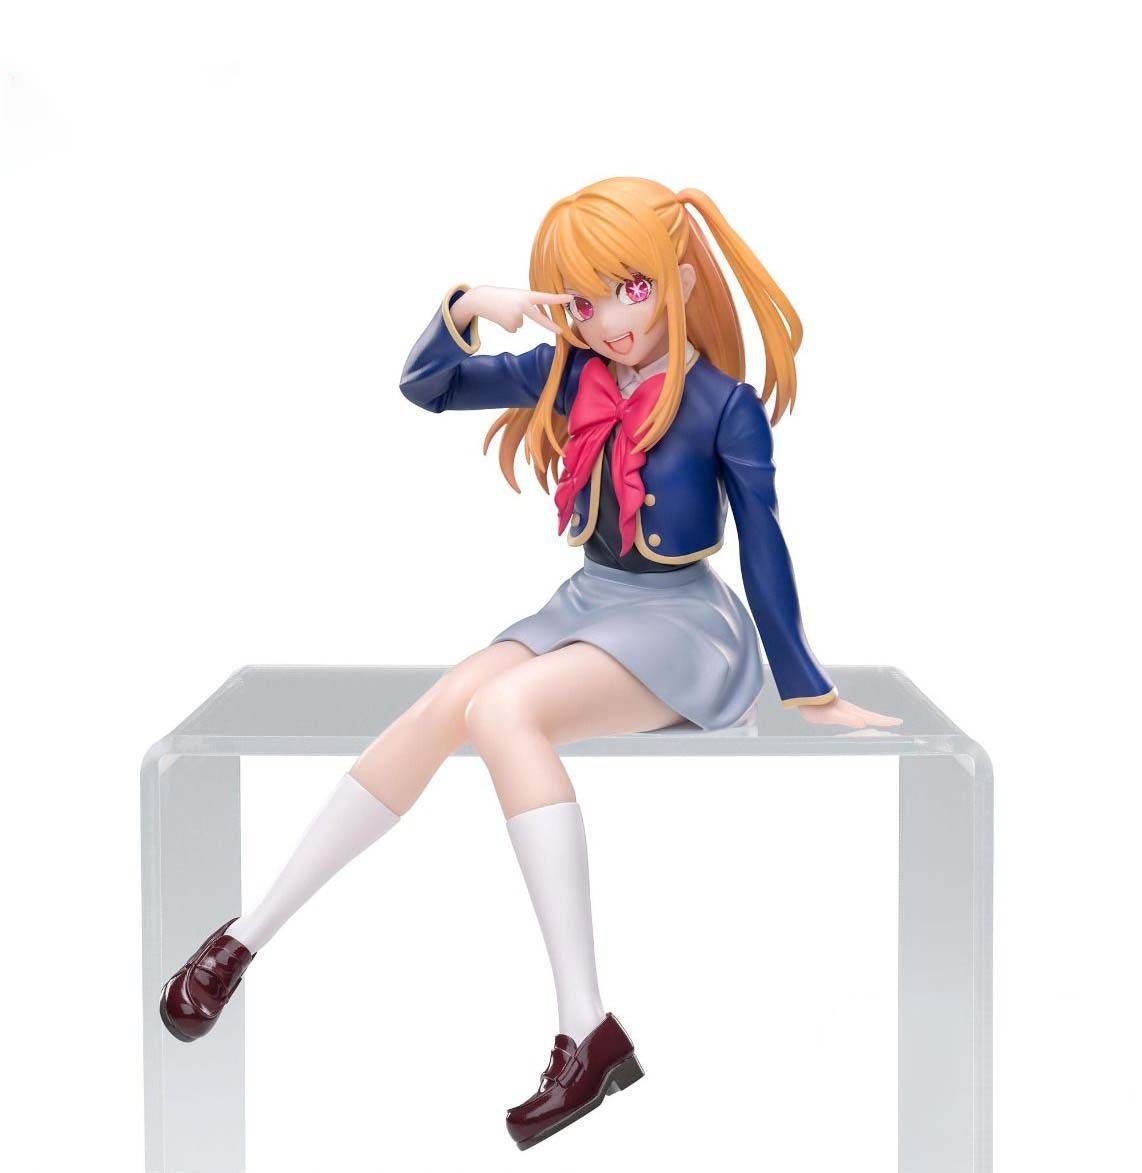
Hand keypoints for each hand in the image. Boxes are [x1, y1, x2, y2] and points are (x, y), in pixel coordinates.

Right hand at [451, 286, 571, 335]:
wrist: (480, 299)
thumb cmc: (501, 296)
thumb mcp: (516, 296)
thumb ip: (525, 306)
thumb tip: (522, 326)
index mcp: (525, 295)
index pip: (545, 297)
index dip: (558, 299)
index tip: (570, 298)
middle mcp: (522, 306)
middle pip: (539, 318)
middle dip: (550, 325)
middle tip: (561, 332)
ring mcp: (516, 317)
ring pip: (521, 324)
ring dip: (513, 319)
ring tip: (503, 310)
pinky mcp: (509, 326)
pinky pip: (514, 328)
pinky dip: (507, 324)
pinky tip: (500, 317)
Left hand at [798, 697, 902, 729]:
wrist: (804, 697)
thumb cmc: (816, 708)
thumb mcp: (832, 716)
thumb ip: (847, 719)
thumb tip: (863, 723)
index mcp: (852, 713)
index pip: (873, 718)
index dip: (885, 721)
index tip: (898, 721)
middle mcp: (851, 710)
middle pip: (871, 716)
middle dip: (884, 719)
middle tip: (897, 722)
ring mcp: (845, 709)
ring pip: (864, 714)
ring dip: (875, 718)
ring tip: (883, 722)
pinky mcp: (838, 709)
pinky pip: (856, 715)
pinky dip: (863, 718)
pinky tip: (860, 720)